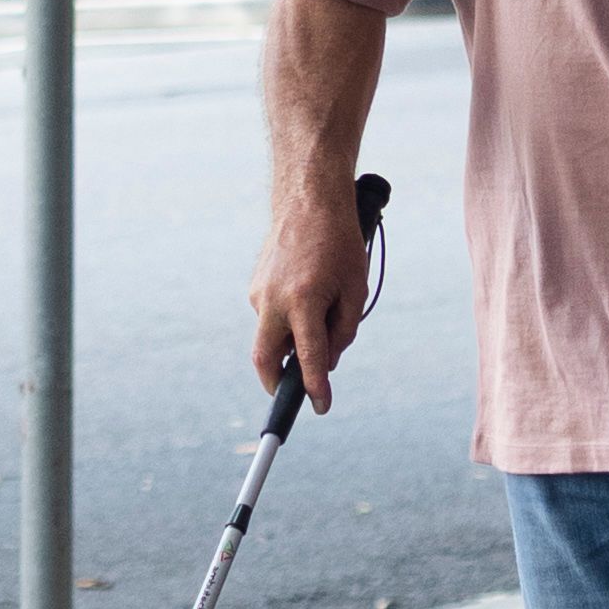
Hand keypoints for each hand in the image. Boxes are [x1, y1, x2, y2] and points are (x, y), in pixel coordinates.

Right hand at [251, 185, 375, 413]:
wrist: (308, 201)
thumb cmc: (340, 244)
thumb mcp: (355, 288)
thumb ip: (343, 330)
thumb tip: (327, 362)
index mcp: (304, 300)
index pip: (309, 357)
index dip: (315, 387)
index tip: (321, 407)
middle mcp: (274, 300)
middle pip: (265, 359)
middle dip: (277, 383)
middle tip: (295, 392)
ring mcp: (259, 294)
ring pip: (269, 337)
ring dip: (289, 345)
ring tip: (320, 317)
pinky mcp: (254, 287)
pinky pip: (270, 317)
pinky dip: (287, 322)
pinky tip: (308, 297)